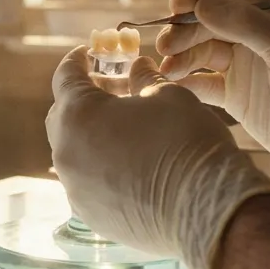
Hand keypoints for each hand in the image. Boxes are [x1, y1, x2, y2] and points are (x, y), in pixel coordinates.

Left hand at [46, 46, 269, 268]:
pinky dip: (101, 168)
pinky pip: (87, 183)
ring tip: (127, 130)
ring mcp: (75, 188)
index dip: (77, 61)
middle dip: (85, 99)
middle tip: (114, 90)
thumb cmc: (186, 142)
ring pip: (74, 152)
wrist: (206, 210)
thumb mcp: (167, 95)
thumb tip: (137, 68)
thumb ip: (143, 78)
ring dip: (92, 136)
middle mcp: (66, 153)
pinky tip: (131, 165)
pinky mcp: (90, 215)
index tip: (88, 54)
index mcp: (78, 115)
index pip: (65, 77)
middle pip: (63, 116)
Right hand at [155, 0, 269, 222]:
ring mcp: (248, 64)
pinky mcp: (238, 96)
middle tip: (166, 45)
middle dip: (186, 28)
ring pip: (203, 49)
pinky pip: (203, 82)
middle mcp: (262, 33)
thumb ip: (247, 25)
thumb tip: (200, 6)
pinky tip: (171, 85)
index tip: (178, 7)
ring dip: (181, 55)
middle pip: (211, 19)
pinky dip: (185, 81)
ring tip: (166, 68)